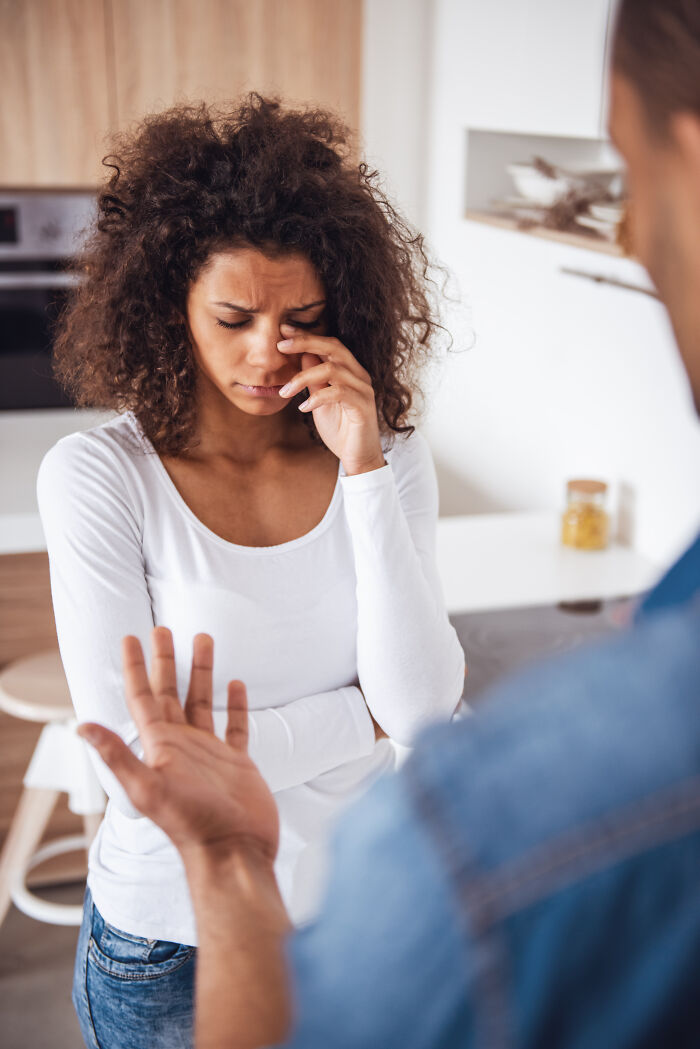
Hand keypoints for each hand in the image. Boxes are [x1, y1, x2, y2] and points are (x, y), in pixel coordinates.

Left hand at [78, 627, 278, 865]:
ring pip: (202, 702)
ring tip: (204, 640)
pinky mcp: (237, 762)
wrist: (234, 851)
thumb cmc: (192, 824)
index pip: (143, 697)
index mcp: (160, 746)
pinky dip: (235, 705)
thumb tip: (82, 726)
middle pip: (170, 692)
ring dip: (202, 672)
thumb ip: (118, 756)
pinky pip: (234, 726)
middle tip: (163, 629)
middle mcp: (182, 745)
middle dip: (166, 660)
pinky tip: (236, 685)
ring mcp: (210, 752)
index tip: (131, 637)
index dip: (134, 667)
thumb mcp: (149, 788)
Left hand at [276, 326, 385, 475]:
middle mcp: (360, 375)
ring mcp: (363, 390)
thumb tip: (301, 356)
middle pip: (333, 347)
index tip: (283, 331)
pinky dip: (317, 398)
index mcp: (350, 370)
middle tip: (280, 346)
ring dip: (303, 378)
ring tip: (285, 391)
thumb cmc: (340, 429)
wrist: (358, 457)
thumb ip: (314, 379)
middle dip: (305, 342)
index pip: (329, 344)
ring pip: (332, 370)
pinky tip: (303, 408)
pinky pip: (338, 393)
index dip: (306, 336)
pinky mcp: (363, 406)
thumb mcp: (320, 399)